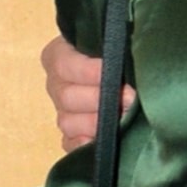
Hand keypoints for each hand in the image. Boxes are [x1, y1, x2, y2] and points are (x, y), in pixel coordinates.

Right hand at [41, 33, 130, 152]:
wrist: (126, 70)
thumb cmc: (121, 50)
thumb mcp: (116, 41)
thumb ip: (117, 50)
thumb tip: (127, 71)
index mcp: (59, 55)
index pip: (63, 64)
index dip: (89, 72)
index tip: (116, 75)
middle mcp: (56, 84)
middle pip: (67, 97)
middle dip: (101, 100)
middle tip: (129, 99)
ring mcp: (62, 111)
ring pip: (67, 123)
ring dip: (97, 123)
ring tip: (124, 118)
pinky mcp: (71, 135)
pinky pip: (70, 144)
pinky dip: (86, 145)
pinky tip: (106, 140)